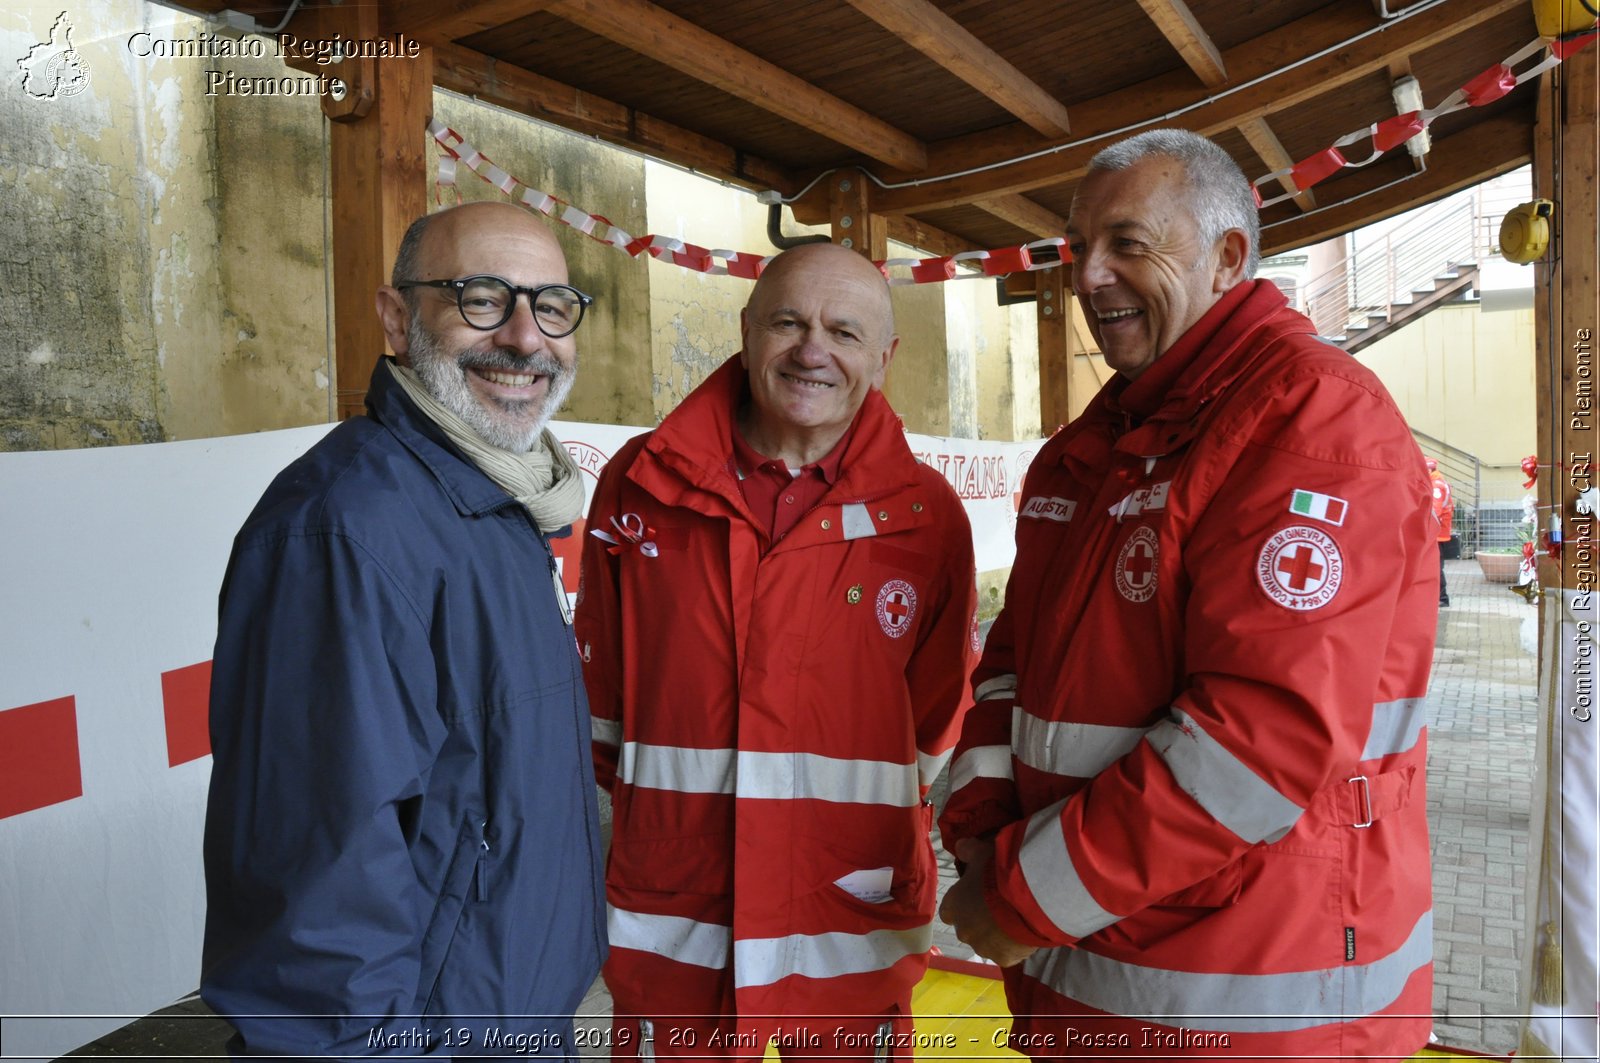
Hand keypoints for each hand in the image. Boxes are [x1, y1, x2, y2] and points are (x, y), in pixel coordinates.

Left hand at [938, 838, 1037, 967]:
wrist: (1028, 898)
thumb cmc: (998, 872)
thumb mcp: (983, 852)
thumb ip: (969, 850)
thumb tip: (960, 847)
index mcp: (953, 905)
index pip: (949, 911)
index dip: (962, 905)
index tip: (974, 898)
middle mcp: (963, 930)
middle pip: (968, 929)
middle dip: (980, 921)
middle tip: (1000, 907)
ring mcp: (983, 947)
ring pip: (987, 943)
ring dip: (997, 935)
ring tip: (1016, 918)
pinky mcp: (1004, 959)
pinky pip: (1007, 954)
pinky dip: (1014, 946)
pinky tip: (1025, 931)